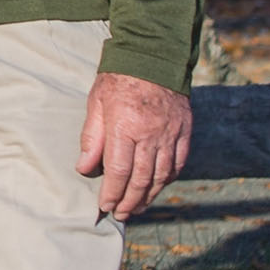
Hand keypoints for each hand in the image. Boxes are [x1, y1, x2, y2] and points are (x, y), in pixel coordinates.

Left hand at [78, 71, 194, 220]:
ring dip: (149, 195)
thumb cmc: (118, 78)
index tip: (104, 206)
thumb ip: (91, 138)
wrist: (154, 55)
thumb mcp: (96, 103)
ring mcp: (171, 133)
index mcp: (126, 127)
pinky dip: (168, 179)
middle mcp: (151, 134)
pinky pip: (178, 163)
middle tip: (120, 214)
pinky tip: (158, 187)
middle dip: (130, 201)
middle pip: (142, 179)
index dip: (112, 193)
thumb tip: (84, 169)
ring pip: (162, 175)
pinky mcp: (185, 130)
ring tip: (137, 207)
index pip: (119, 171)